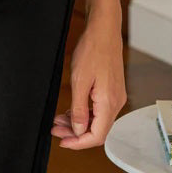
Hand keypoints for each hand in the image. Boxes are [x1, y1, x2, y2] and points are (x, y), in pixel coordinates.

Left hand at [51, 14, 126, 148]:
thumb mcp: (80, 81)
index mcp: (109, 103)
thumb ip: (79, 108)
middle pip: (97, 129)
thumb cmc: (93, 49)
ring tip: (59, 121)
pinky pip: (98, 108)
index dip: (78, 142)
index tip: (62, 142)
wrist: (104, 29)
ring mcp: (115, 96)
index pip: (96, 136)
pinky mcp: (111, 89)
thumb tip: (79, 130)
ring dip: (78, 123)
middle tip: (56, 131)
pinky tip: (71, 110)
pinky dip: (84, 112)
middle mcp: (116, 102)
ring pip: (97, 119)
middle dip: (75, 133)